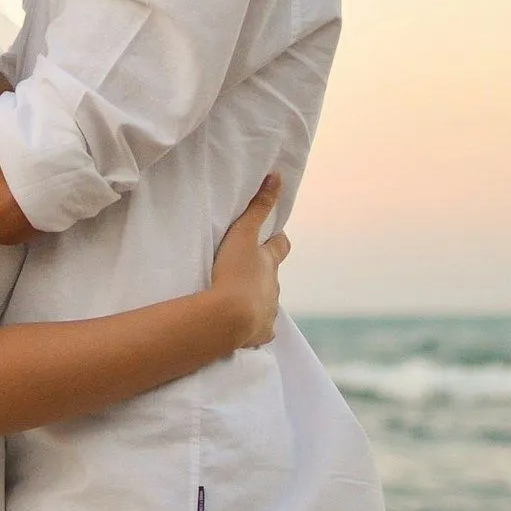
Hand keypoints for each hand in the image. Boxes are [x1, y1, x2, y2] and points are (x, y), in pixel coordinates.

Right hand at [210, 175, 289, 348]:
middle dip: (264, 273)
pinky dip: (254, 327)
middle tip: (246, 270)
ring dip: (256, 299)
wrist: (230, 317)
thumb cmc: (235, 272)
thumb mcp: (243, 234)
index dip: (277, 240)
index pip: (281, 246)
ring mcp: (269, 311)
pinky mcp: (260, 334)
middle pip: (273, 277)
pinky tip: (243, 328)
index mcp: (269, 263)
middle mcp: (274, 287)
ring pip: (267, 303)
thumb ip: (258, 207)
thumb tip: (277, 176)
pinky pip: (260, 330)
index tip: (271, 236)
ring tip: (238, 299)